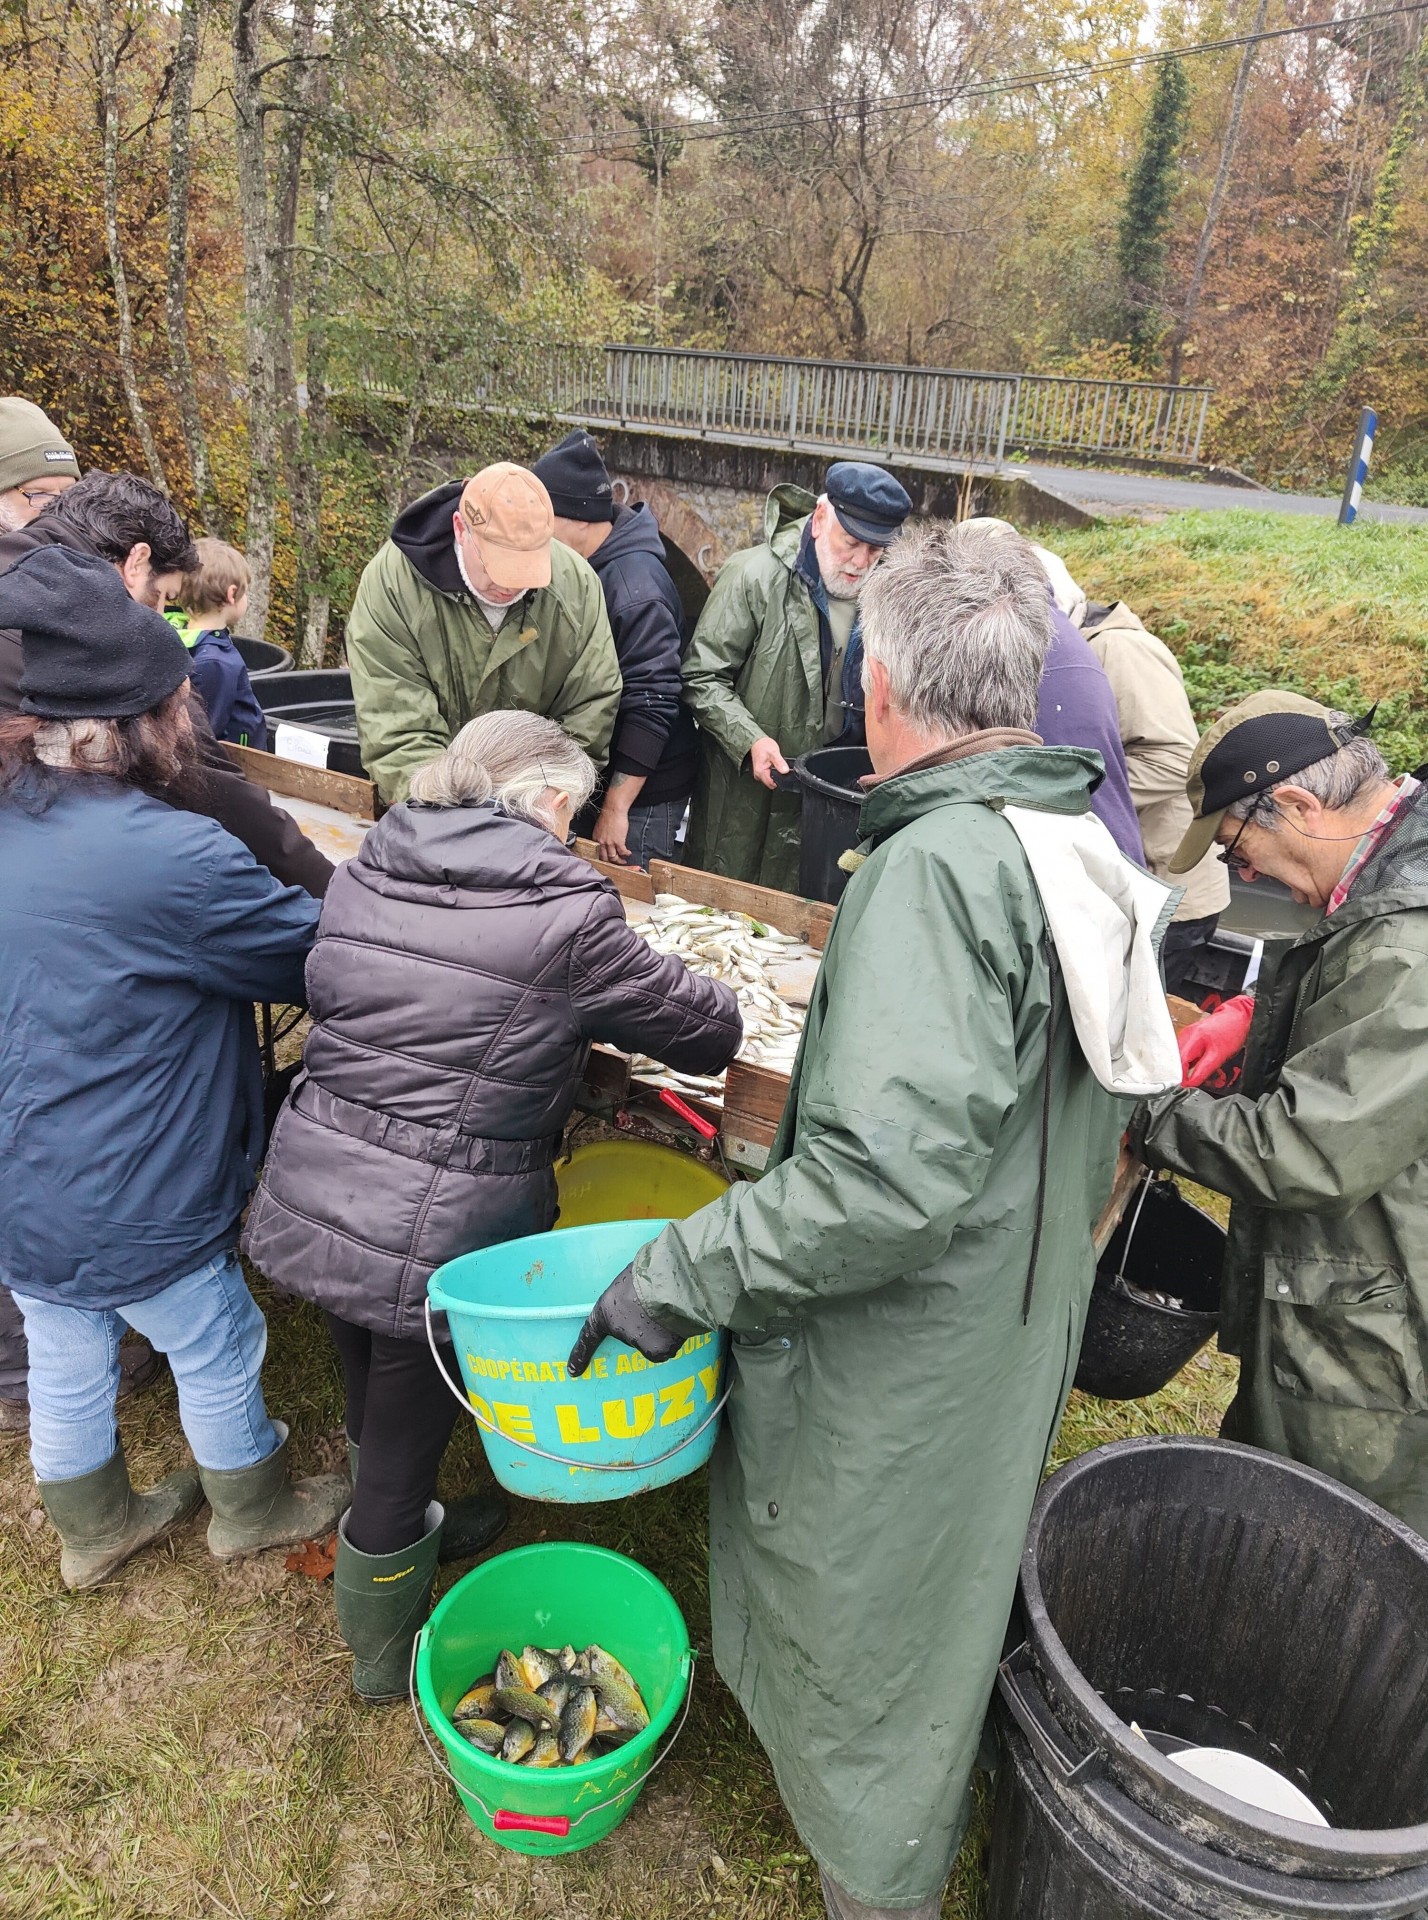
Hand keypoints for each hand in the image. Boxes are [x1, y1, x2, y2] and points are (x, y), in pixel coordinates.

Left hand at [567, 1264, 686, 1376]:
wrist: (671, 1285)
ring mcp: (637, 1344)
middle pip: (631, 1334)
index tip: (573, 1371)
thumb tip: (640, 1298)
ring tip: (669, 1308)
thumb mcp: (631, 1279)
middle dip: (642, 1325)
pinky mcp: (657, 1352)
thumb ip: (630, 1296)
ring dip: (659, 1329)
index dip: (580, 1354)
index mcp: (607, 1311)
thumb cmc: (651, 1274)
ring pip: (651, 1341)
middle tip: (654, 1306)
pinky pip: (666, 1346)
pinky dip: (672, 1336)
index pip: (589, 1335)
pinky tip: (676, 1319)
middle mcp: (619, 1332)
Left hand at [593, 797, 632, 863]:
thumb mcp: (600, 827)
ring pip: (613, 857)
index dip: (602, 858)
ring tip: (623, 861)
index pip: (597, 853)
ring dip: (619, 861)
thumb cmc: (608, 815)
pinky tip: (628, 853)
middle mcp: (601, 842)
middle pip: (604, 858)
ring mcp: (610, 843)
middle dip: (610, 862)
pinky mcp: (619, 841)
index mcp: (595, 839)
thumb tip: (605, 840)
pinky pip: (622, 852)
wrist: (613, 809)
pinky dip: (626, 854)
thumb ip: (601, 835)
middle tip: (616, 863)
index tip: (607, 860)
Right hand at [750, 736, 789, 789]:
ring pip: (770, 780)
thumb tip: (785, 771)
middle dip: (777, 777)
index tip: (781, 772)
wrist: (757, 742)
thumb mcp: (774, 752)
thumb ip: (780, 762)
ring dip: (775, 774)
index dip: (779, 780)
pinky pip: (768, 777)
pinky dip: (772, 773)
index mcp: (760, 771)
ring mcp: (759, 774)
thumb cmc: (763, 746)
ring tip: (775, 764)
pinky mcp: (760, 772)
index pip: (771, 784)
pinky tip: (773, 766)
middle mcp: (758, 775)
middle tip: (778, 766)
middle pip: (771, 783)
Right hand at [1178, 994, 1254, 1088]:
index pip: (1179, 1062)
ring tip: (1188, 1077)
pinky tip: (1191, 1067)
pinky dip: (1185, 1061)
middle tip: (1185, 1085)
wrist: (1237, 1018)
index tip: (1182, 1088)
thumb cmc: (1231, 1034)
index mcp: (1193, 1038)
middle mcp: (1186, 1034)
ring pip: (1177, 1056)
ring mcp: (1186, 1034)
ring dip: (1181, 1068)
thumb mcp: (1220, 1056)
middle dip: (1178, 1073)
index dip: (1179, 1076)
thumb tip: (1190, 1083)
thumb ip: (1204, 1070)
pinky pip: (1182, 1052)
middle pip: (1175, 1059)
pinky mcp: (1188, 1036)